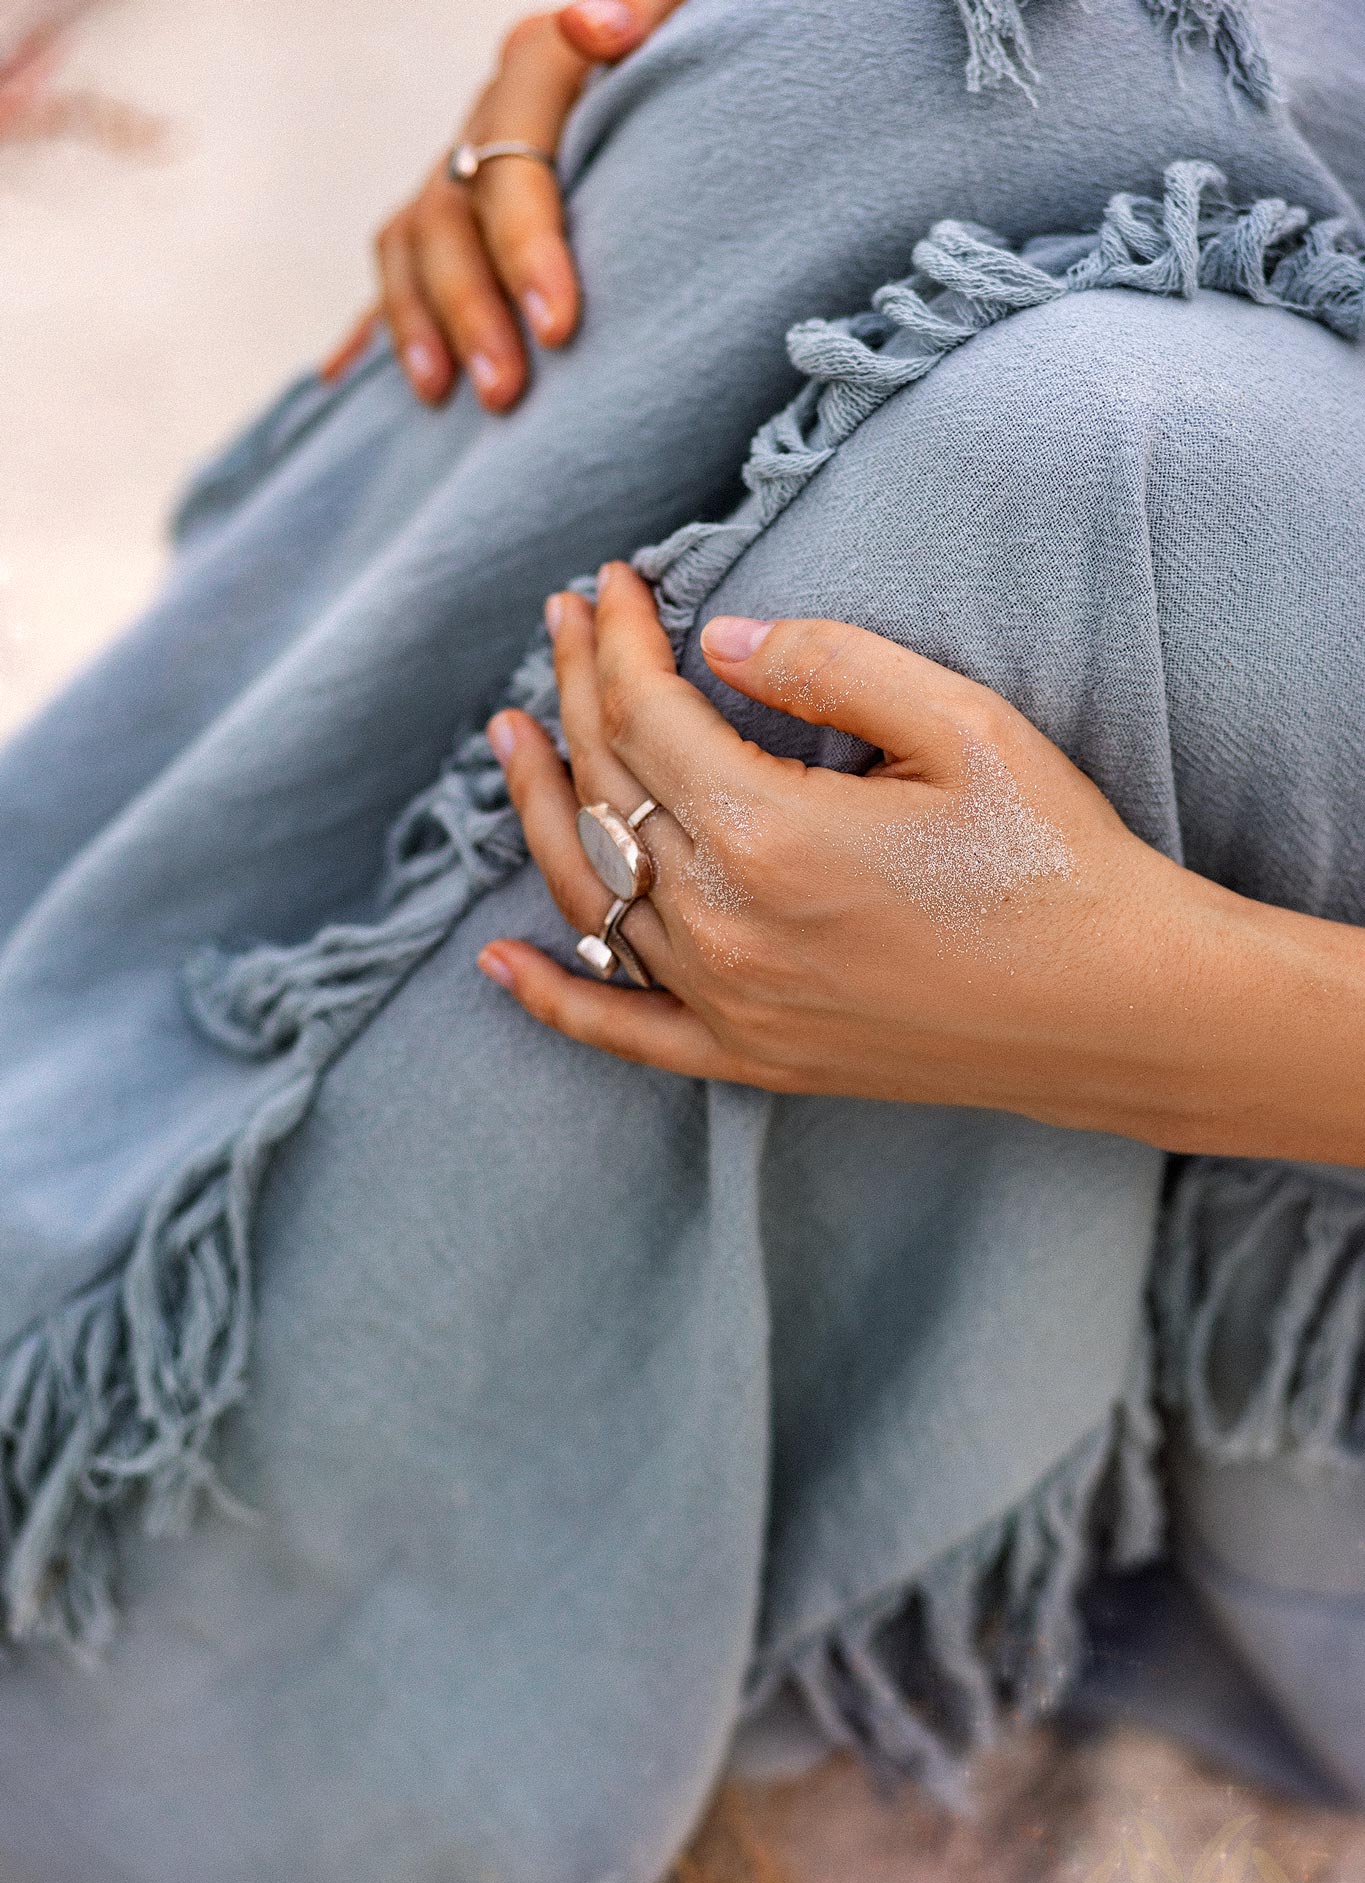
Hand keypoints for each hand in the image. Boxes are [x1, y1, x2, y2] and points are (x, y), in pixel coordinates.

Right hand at [322, 2, 686, 409]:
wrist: (661, 68)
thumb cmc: (686, 55)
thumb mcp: (678, 11)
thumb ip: (644, 8)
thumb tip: (593, 27)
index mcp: (539, 66)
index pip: (515, 160)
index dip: (528, 246)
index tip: (560, 326)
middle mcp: (487, 116)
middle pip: (452, 215)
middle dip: (472, 310)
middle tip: (505, 392)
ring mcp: (460, 167)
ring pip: (414, 246)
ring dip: (419, 326)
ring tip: (440, 397)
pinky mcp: (450, 216)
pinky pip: (397, 270)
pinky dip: (374, 325)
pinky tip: (339, 380)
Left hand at [477, 564, 1195, 1126]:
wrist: (1120, 1011)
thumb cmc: (1056, 860)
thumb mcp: (963, 727)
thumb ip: (828, 667)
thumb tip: (716, 641)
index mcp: (770, 834)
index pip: (647, 713)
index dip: (617, 639)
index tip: (612, 583)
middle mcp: (725, 927)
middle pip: (606, 789)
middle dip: (576, 691)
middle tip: (563, 622)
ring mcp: (730, 1004)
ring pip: (588, 891)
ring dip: (543, 804)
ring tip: (512, 733)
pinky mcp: (752, 1058)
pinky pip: (622, 1032)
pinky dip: (553, 1000)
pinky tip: (498, 962)